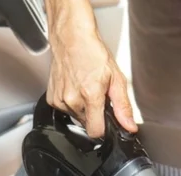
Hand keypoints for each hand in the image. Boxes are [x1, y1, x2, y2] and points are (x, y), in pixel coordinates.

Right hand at [45, 0, 137, 137]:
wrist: (71, 38)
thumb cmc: (92, 52)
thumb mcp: (116, 78)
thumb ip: (123, 106)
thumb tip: (129, 126)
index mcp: (90, 96)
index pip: (96, 132)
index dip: (104, 129)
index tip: (107, 120)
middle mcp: (72, 101)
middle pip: (87, 124)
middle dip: (94, 114)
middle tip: (97, 95)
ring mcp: (60, 100)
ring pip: (76, 117)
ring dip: (83, 108)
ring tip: (85, 88)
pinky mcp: (52, 99)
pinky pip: (65, 110)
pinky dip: (71, 103)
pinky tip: (75, 88)